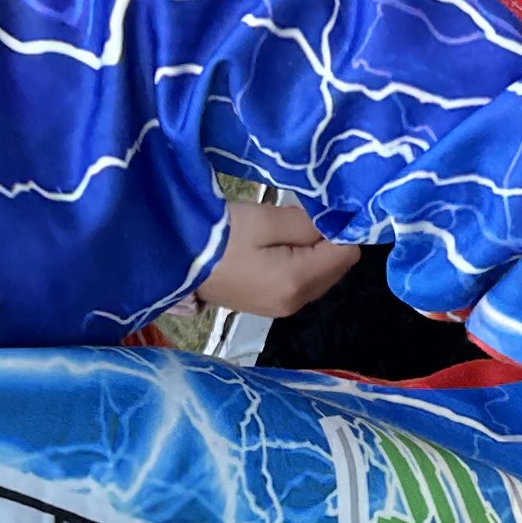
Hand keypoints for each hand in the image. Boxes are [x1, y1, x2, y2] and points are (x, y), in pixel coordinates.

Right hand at [195, 196, 360, 317]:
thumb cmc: (219, 236)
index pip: (346, 254)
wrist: (175, 260)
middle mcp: (296, 303)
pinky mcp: (270, 308)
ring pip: (321, 277)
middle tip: (296, 220)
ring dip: (312, 255)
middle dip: (326, 243)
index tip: (317, 212)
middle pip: (337, 269)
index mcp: (296, 282)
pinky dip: (299, 266)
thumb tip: (334, 226)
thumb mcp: (266, 220)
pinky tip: (275, 251)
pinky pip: (302, 285)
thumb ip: (307, 224)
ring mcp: (282, 310)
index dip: (338, 230)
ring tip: (281, 235)